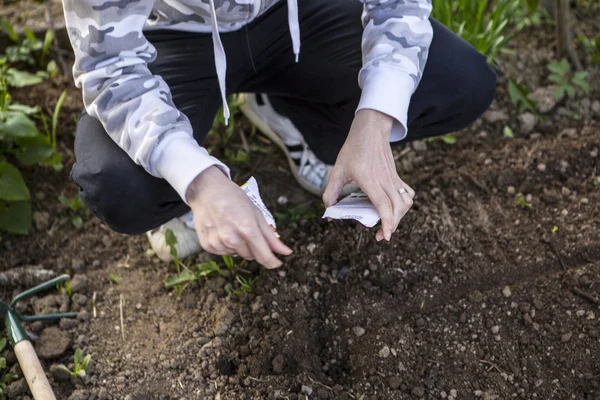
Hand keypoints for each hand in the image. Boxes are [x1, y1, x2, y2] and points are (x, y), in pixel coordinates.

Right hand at [186, 166, 291, 267]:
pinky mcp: (207, 245)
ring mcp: (218, 243)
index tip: (277, 263)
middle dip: (254, 247)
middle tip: (247, 230)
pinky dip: (225, 245)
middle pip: (251, 256)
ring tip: (233, 227)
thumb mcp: (256, 214)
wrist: (207, 190)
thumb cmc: (234, 198)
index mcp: (248, 229)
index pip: (264, 256)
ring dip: (239, 246)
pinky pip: (223, 252)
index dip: (272, 262)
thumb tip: (286, 253)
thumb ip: (271, 237)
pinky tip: (222, 230)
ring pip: (237, 254)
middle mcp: (232, 239)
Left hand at [323, 109, 414, 241]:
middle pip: (397, 208)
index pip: (384, 205)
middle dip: (392, 225)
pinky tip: (395, 209)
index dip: (387, 222)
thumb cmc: (353, 149)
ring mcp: (393, 179)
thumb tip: (328, 212)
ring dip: (400, 216)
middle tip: (381, 235)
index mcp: (370, 180)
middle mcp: (385, 181)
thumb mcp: (337, 171)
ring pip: (405, 202)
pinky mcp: (397, 177)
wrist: (370, 130)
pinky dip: (405, 205)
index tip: (386, 236)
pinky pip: (408, 194)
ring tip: (388, 223)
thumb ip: (330, 193)